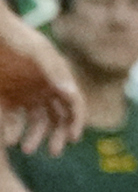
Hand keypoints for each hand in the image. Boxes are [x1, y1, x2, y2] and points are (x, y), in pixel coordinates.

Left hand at [0, 11, 81, 153]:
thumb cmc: (17, 40)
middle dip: (58, 134)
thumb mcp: (38, 53)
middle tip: (53, 151)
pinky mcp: (6, 99)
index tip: (72, 138)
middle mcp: (44, 88)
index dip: (76, 120)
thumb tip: (72, 94)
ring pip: (35, 122)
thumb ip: (54, 71)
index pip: (73, 102)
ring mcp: (24, 94)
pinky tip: (9, 138)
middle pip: (58, 116)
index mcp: (57, 77)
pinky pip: (12, 120)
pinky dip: (13, 131)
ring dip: (35, 136)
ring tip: (25, 148)